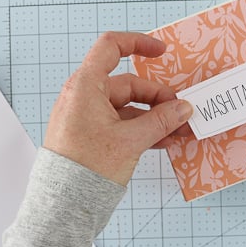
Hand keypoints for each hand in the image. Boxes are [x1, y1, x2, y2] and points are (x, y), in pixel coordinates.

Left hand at [43, 31, 192, 184]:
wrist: (63, 203)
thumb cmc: (86, 167)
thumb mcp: (131, 141)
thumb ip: (160, 121)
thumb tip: (183, 109)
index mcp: (85, 86)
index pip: (111, 47)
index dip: (139, 43)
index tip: (162, 52)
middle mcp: (83, 96)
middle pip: (128, 84)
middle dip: (158, 98)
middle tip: (182, 113)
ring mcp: (86, 116)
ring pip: (127, 107)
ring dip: (153, 117)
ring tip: (178, 131)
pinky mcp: (90, 135)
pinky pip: (121, 124)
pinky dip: (141, 129)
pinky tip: (162, 141)